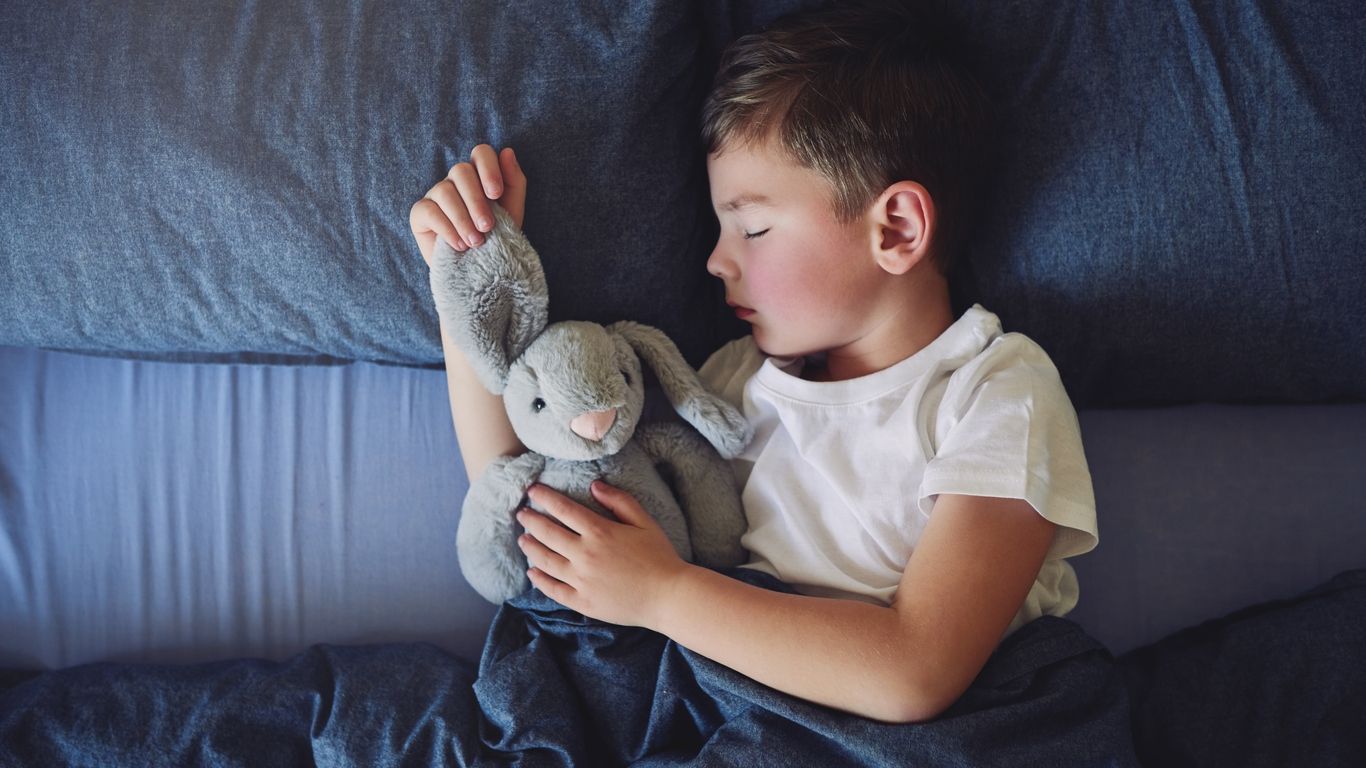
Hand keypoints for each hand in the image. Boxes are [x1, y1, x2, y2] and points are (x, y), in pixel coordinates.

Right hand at [409, 144, 526, 267]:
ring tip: (476, 242)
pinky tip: (459, 246)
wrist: (481, 273)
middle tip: (487, 227)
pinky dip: (447, 229)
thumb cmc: (498, 240)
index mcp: (480, 175)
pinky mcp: (420, 213)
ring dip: (463, 219)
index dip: (488, 168)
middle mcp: (456, 181)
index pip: (481, 153)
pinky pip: (430, 211)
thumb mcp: (513, 211)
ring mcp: (436, 195)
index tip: (496, 194)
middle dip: (476, 200)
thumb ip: (514, 182)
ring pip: (445, 190)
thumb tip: (507, 151)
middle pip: (461, 171)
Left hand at [517, 481, 687, 628]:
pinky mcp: (582, 602)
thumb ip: (619, 501)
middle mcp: (585, 555)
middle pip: (547, 533)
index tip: (532, 491)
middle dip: (530, 520)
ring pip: (545, 560)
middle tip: (521, 513)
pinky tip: (532, 572)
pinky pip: (553, 589)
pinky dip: (539, 579)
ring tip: (523, 539)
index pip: (563, 509)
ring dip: (530, 547)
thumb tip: (594, 485)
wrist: (668, 597)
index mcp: (600, 532)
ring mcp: (581, 580)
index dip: (545, 498)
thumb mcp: (644, 522)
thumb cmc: (660, 556)